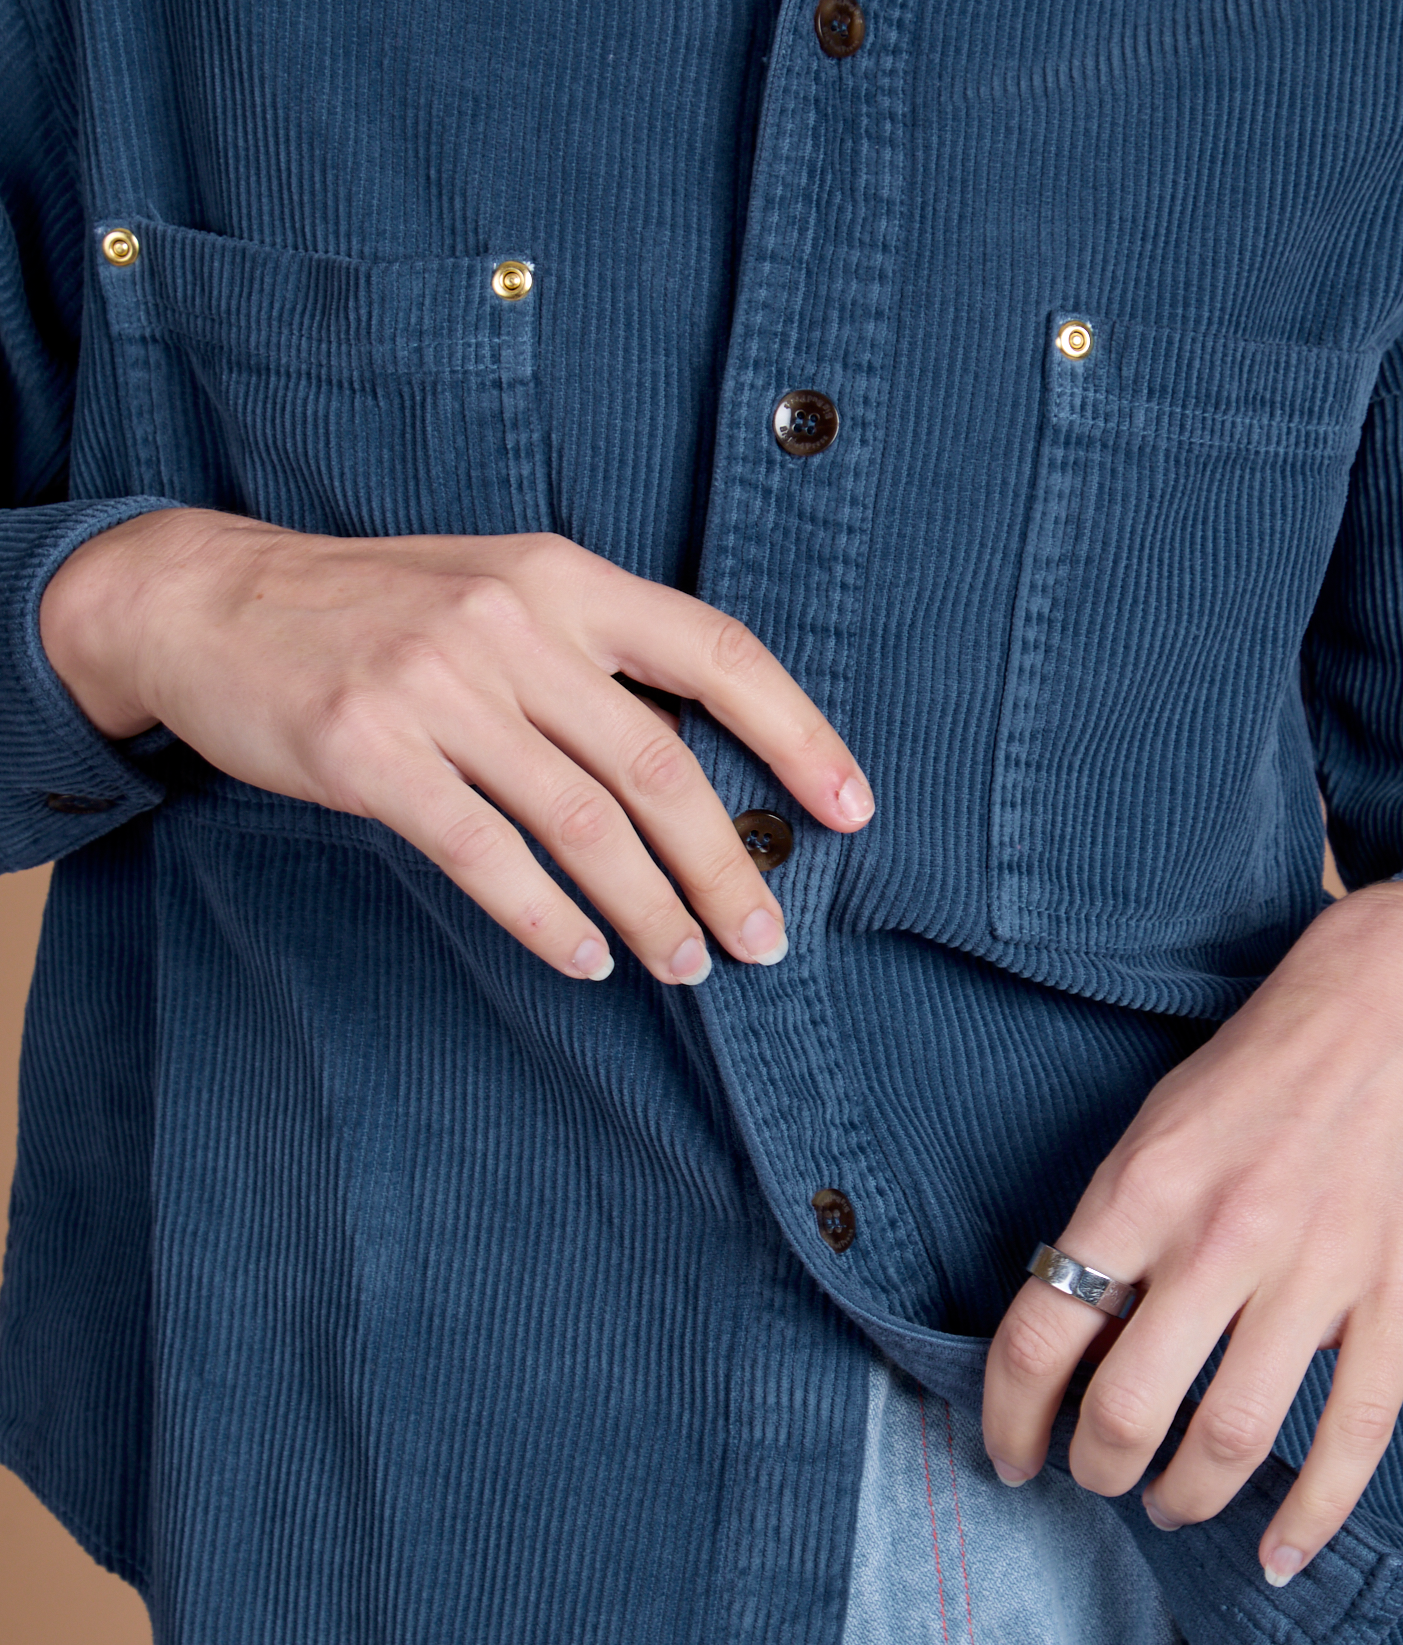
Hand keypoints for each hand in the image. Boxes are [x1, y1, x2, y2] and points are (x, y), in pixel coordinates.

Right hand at [39, 509, 874, 983]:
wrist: (207, 600)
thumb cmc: (373, 613)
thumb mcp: (496, 594)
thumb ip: (591, 663)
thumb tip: (694, 774)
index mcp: (560, 577)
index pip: (716, 652)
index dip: (798, 734)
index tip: (851, 809)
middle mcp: (511, 624)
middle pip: (658, 764)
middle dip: (726, 865)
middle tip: (767, 940)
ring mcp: (436, 686)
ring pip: (582, 821)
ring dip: (649, 909)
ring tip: (688, 965)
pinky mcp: (369, 751)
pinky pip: (486, 855)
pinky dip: (546, 918)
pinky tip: (586, 959)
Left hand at [982, 880, 1402, 1581]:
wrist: (1399, 1003)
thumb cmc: (1258, 1069)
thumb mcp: (1153, 1130)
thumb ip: (1113, 1233)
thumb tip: (1077, 1342)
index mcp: (1141, 1192)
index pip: (1039, 1336)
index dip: (1007, 1417)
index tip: (1008, 1452)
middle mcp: (1221, 1239)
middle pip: (1126, 1406)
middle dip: (1096, 1469)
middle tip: (1095, 1479)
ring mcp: (1316, 1273)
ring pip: (1231, 1436)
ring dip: (1186, 1496)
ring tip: (1170, 1504)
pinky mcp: (1398, 1298)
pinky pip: (1353, 1434)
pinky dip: (1313, 1513)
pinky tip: (1280, 1554)